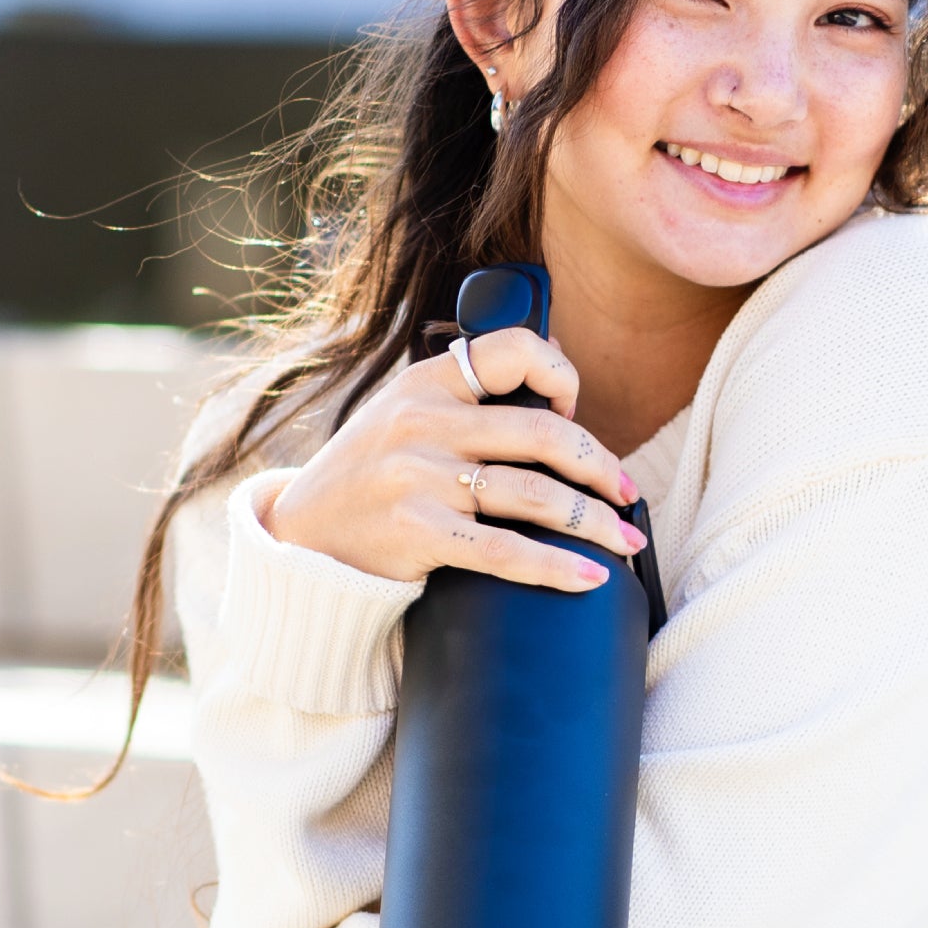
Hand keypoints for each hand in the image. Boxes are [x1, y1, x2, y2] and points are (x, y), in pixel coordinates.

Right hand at [269, 325, 644, 591]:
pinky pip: (505, 550)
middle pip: (544, 435)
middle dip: (600, 467)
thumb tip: (552, 369)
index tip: (576, 415)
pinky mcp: (417, 531)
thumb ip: (467, 394)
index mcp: (428, 383)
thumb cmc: (369, 475)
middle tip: (627, 493)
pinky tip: (591, 576)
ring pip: (536, 495)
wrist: (300, 535)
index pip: (514, 351)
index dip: (561, 378)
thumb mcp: (404, 412)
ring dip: (595, 521)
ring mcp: (419, 477)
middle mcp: (425, 423)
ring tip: (627, 540)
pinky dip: (556, 567)